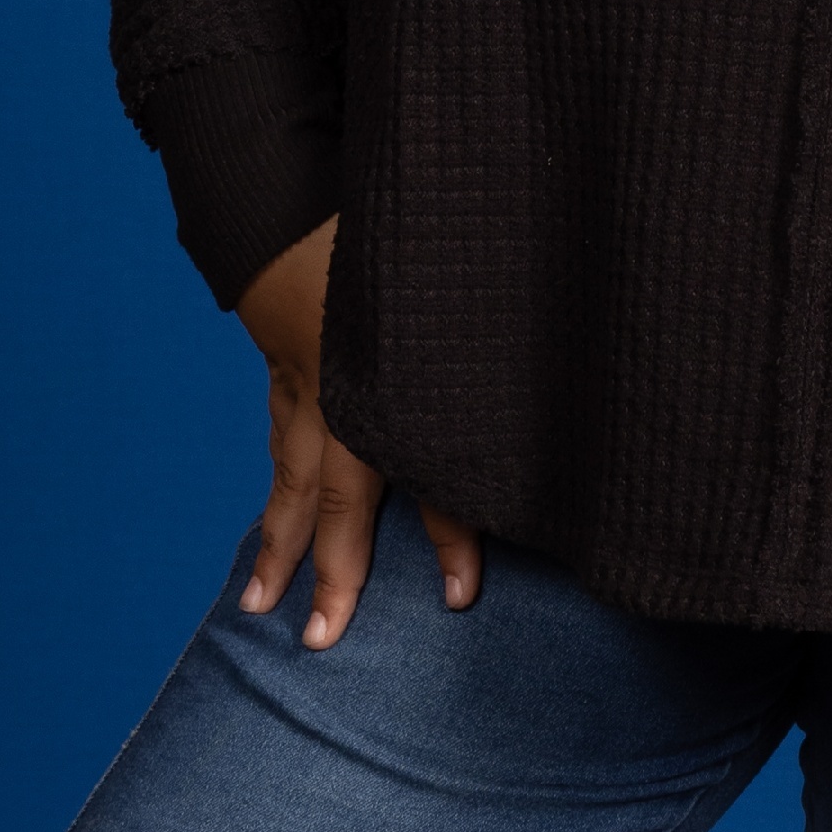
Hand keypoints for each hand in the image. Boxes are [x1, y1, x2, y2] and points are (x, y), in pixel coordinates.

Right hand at [233, 219, 483, 646]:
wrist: (284, 185)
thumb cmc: (380, 220)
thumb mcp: (457, 272)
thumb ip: (499, 318)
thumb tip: (572, 341)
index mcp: (388, 385)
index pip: (428, 474)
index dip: (450, 535)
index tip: (461, 599)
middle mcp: (340, 395)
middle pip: (335, 503)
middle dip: (329, 573)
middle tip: (315, 646)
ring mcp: (303, 379)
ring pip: (291, 478)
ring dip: (281, 541)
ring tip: (258, 600)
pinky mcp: (285, 355)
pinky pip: (280, 432)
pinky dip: (278, 474)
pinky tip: (277, 500)